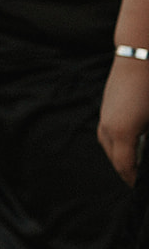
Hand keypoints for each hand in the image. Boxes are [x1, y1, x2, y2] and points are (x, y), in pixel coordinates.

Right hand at [99, 53, 148, 185]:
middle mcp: (108, 129)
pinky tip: (133, 143)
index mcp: (122, 134)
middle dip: (129, 173)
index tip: (142, 188)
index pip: (126, 168)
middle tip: (141, 180)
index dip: (135, 181)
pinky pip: (109, 136)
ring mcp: (105, 120)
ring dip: (123, 159)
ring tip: (137, 165)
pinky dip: (119, 145)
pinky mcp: (106, 112)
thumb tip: (146, 154)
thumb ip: (147, 142)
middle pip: (116, 161)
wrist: (138, 60)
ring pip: (111, 149)